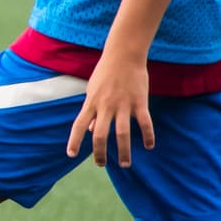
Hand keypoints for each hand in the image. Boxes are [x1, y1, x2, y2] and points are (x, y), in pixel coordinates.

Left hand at [67, 47, 154, 166]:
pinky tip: (149, 146)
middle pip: (100, 135)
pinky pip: (145, 123)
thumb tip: (91, 131)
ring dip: (124, 152)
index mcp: (91, 103)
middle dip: (100, 153)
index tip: (71, 154)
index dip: (74, 140)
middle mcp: (105, 106)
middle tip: (100, 165)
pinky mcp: (140, 102)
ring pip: (122, 133)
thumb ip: (92, 111)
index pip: (79, 125)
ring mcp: (123, 105)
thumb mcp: (92, 90)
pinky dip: (148, 136)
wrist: (124, 55)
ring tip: (125, 164)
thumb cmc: (106, 73)